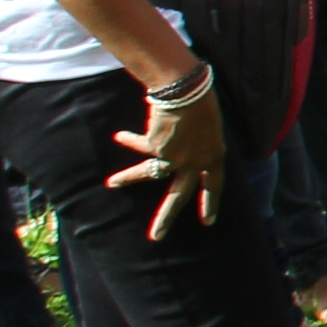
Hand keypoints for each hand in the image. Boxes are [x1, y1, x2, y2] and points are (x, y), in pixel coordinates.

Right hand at [114, 79, 228, 237]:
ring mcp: (174, 158)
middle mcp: (195, 162)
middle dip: (166, 217)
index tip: (208, 222)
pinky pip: (140, 145)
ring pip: (149, 173)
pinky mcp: (155, 148)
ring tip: (111, 183)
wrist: (187, 89)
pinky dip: (130, 140)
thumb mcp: (210, 126)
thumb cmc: (202, 100)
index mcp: (215, 157)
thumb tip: (179, 153)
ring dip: (128, 178)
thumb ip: (199, 144)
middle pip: (179, 195)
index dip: (210, 203)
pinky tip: (119, 136)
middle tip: (156, 237)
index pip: (214, 185)